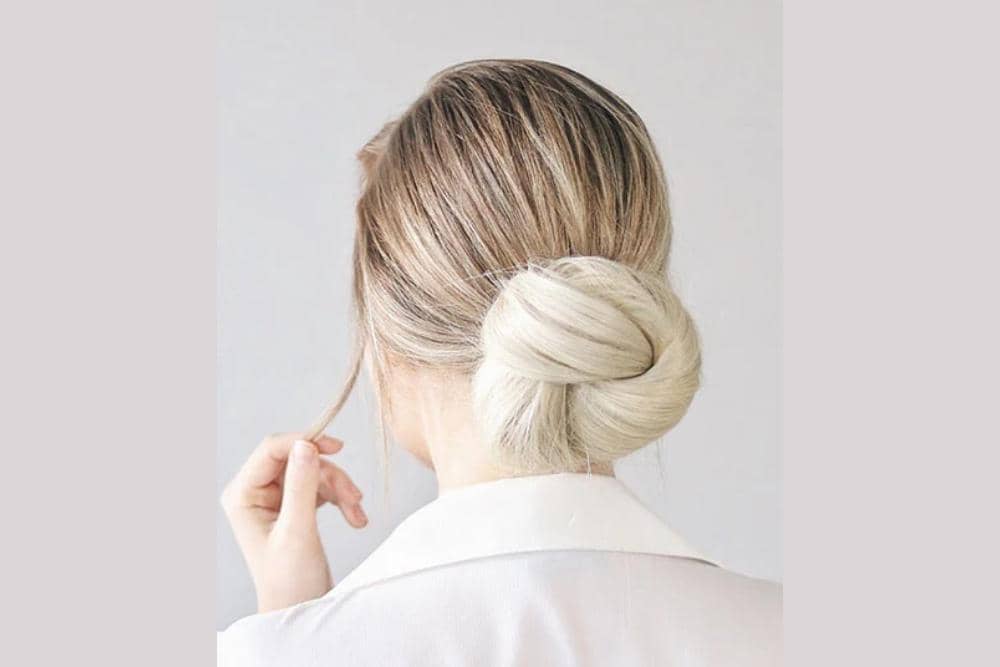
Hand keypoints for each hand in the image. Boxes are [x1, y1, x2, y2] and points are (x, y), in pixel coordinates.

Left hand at [221, 433, 367, 612]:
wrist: (299, 612)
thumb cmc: (290, 581)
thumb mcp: (298, 530)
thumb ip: (301, 485)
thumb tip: (306, 444)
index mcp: (242, 495)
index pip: (272, 449)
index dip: (304, 442)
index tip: (338, 447)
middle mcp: (254, 493)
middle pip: (297, 459)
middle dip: (330, 476)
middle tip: (355, 497)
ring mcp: (273, 499)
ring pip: (314, 471)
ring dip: (340, 488)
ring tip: (357, 513)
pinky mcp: (293, 506)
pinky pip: (320, 486)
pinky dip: (340, 498)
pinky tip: (354, 517)